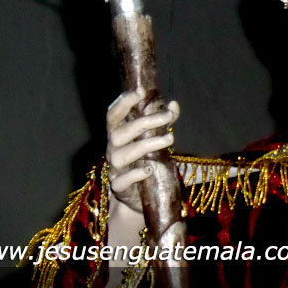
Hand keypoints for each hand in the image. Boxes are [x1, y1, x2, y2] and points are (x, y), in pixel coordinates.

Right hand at [105, 88, 179, 212]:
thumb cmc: (147, 159)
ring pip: (121, 155)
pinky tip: (150, 169)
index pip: (114, 115)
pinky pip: (122, 181)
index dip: (123, 102)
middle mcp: (113, 149)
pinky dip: (136, 174)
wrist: (140, 195)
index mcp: (119, 134)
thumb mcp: (156, 137)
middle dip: (144, 122)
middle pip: (119, 132)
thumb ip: (164, 121)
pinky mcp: (119, 187)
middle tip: (167, 117)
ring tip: (169, 139)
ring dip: (146, 145)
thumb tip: (173, 105)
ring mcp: (114, 169)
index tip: (140, 91)